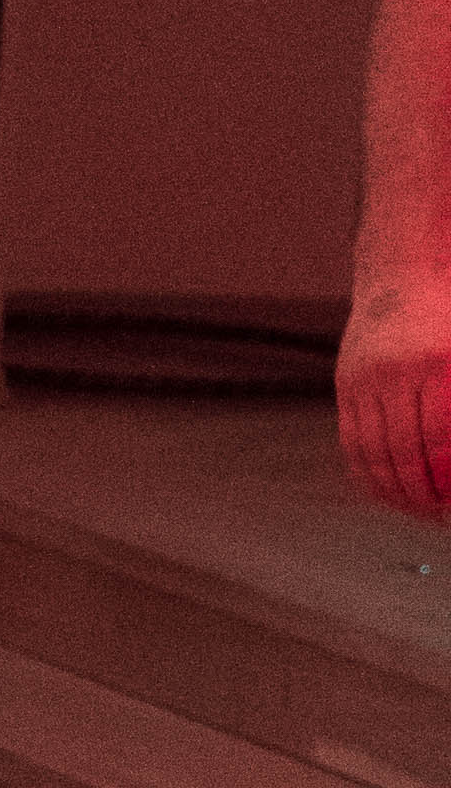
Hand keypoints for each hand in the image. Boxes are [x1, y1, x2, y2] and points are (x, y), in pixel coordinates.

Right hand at [337, 281, 450, 519]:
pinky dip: (366, 472)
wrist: (403, 272)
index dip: (445, 476)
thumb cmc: (450, 315)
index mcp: (436, 363)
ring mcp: (366, 378)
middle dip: (421, 492)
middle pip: (404, 451)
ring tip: (412, 509)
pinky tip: (383, 490)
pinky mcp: (346, 384)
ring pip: (374, 451)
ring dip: (393, 489)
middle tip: (436, 515)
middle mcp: (397, 372)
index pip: (439, 438)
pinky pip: (352, 440)